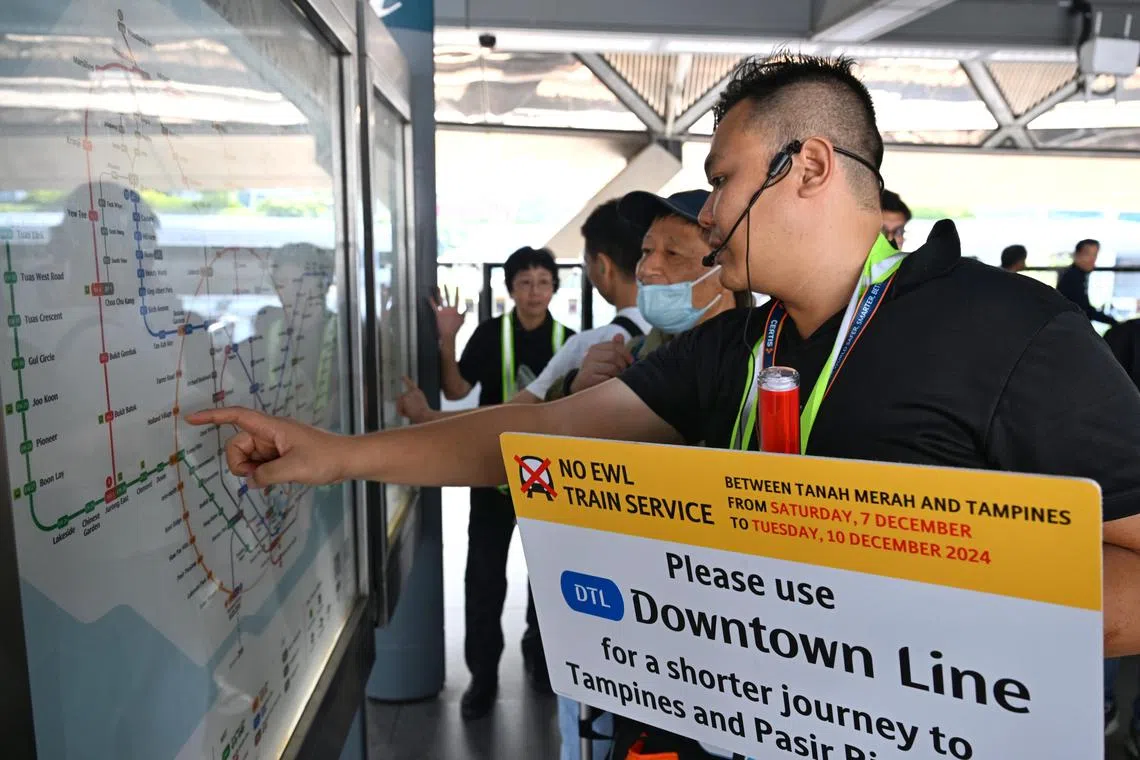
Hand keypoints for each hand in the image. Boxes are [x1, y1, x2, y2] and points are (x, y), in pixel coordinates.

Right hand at [184, 407, 347, 486]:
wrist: (348, 460)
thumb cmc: (325, 458)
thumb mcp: (293, 469)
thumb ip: (266, 475)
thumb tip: (251, 480)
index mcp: (271, 427)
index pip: (236, 417)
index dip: (212, 416)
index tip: (191, 419)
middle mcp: (270, 433)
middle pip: (237, 444)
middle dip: (239, 462)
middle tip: (258, 475)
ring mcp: (275, 445)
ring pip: (247, 457)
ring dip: (252, 471)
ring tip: (275, 477)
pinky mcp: (281, 456)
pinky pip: (259, 465)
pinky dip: (261, 474)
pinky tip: (276, 481)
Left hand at [396, 375, 431, 422]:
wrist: (427, 416)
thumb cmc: (424, 416)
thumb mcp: (419, 410)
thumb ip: (409, 406)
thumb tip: (401, 404)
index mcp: (418, 393)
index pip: (410, 385)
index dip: (406, 380)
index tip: (402, 376)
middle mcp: (413, 392)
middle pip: (400, 399)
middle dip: (403, 406)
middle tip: (412, 413)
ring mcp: (408, 394)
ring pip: (399, 403)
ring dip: (403, 410)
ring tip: (412, 413)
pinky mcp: (404, 398)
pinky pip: (398, 408)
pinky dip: (402, 413)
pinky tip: (408, 413)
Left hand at [430, 286, 465, 339]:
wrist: (448, 334)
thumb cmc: (455, 329)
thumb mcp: (462, 321)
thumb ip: (464, 313)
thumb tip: (466, 308)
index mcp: (456, 310)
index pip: (457, 299)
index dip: (458, 291)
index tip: (458, 285)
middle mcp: (449, 309)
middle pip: (448, 297)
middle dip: (447, 290)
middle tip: (445, 283)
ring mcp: (443, 311)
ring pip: (441, 299)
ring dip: (439, 293)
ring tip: (437, 287)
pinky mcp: (438, 314)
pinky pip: (434, 306)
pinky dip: (431, 301)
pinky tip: (429, 296)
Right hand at [570, 334, 632, 393]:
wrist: (581, 387)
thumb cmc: (597, 372)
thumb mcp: (604, 358)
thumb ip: (614, 347)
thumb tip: (620, 335)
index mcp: (595, 348)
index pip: (615, 346)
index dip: (626, 353)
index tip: (631, 361)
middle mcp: (590, 355)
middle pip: (614, 356)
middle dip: (622, 364)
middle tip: (623, 372)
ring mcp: (588, 367)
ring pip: (612, 368)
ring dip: (618, 375)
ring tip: (615, 378)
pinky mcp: (588, 378)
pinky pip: (607, 379)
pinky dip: (611, 382)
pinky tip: (609, 383)